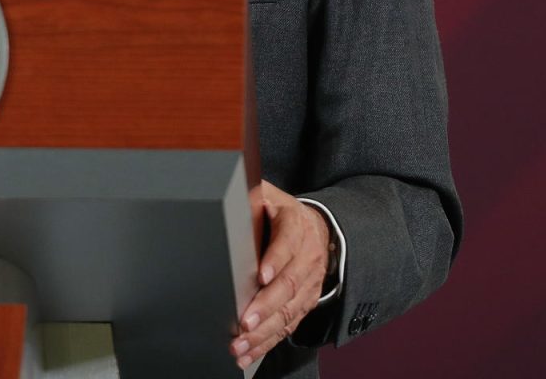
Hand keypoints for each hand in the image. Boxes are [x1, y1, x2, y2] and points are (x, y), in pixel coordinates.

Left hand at [231, 180, 329, 368]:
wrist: (318, 227)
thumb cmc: (281, 211)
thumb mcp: (269, 194)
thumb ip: (251, 194)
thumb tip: (227, 194)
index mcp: (296, 224)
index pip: (288, 242)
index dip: (275, 259)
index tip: (261, 276)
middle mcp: (307, 256)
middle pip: (289, 284)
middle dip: (265, 307)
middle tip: (244, 323)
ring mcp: (310, 282)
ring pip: (289, 310)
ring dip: (265, 332)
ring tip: (241, 345)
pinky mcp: (306, 301)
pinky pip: (289, 324)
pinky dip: (269, 342)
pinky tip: (250, 353)